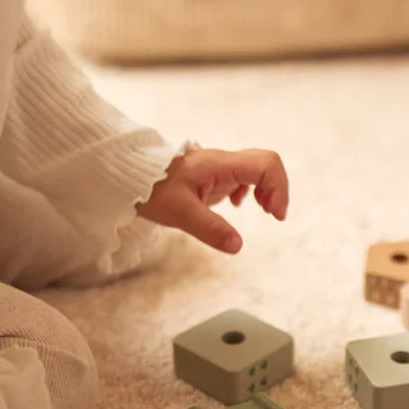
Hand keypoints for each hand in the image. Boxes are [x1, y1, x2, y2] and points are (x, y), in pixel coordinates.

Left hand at [135, 148, 288, 253]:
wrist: (130, 175)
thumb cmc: (152, 190)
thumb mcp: (180, 213)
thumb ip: (210, 229)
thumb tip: (237, 246)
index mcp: (219, 166)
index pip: (265, 165)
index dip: (278, 188)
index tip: (274, 214)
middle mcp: (223, 162)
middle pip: (267, 162)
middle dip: (277, 187)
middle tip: (274, 214)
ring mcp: (219, 167)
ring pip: (257, 168)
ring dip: (267, 188)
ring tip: (265, 210)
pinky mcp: (214, 175)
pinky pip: (243, 175)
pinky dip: (253, 190)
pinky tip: (239, 206)